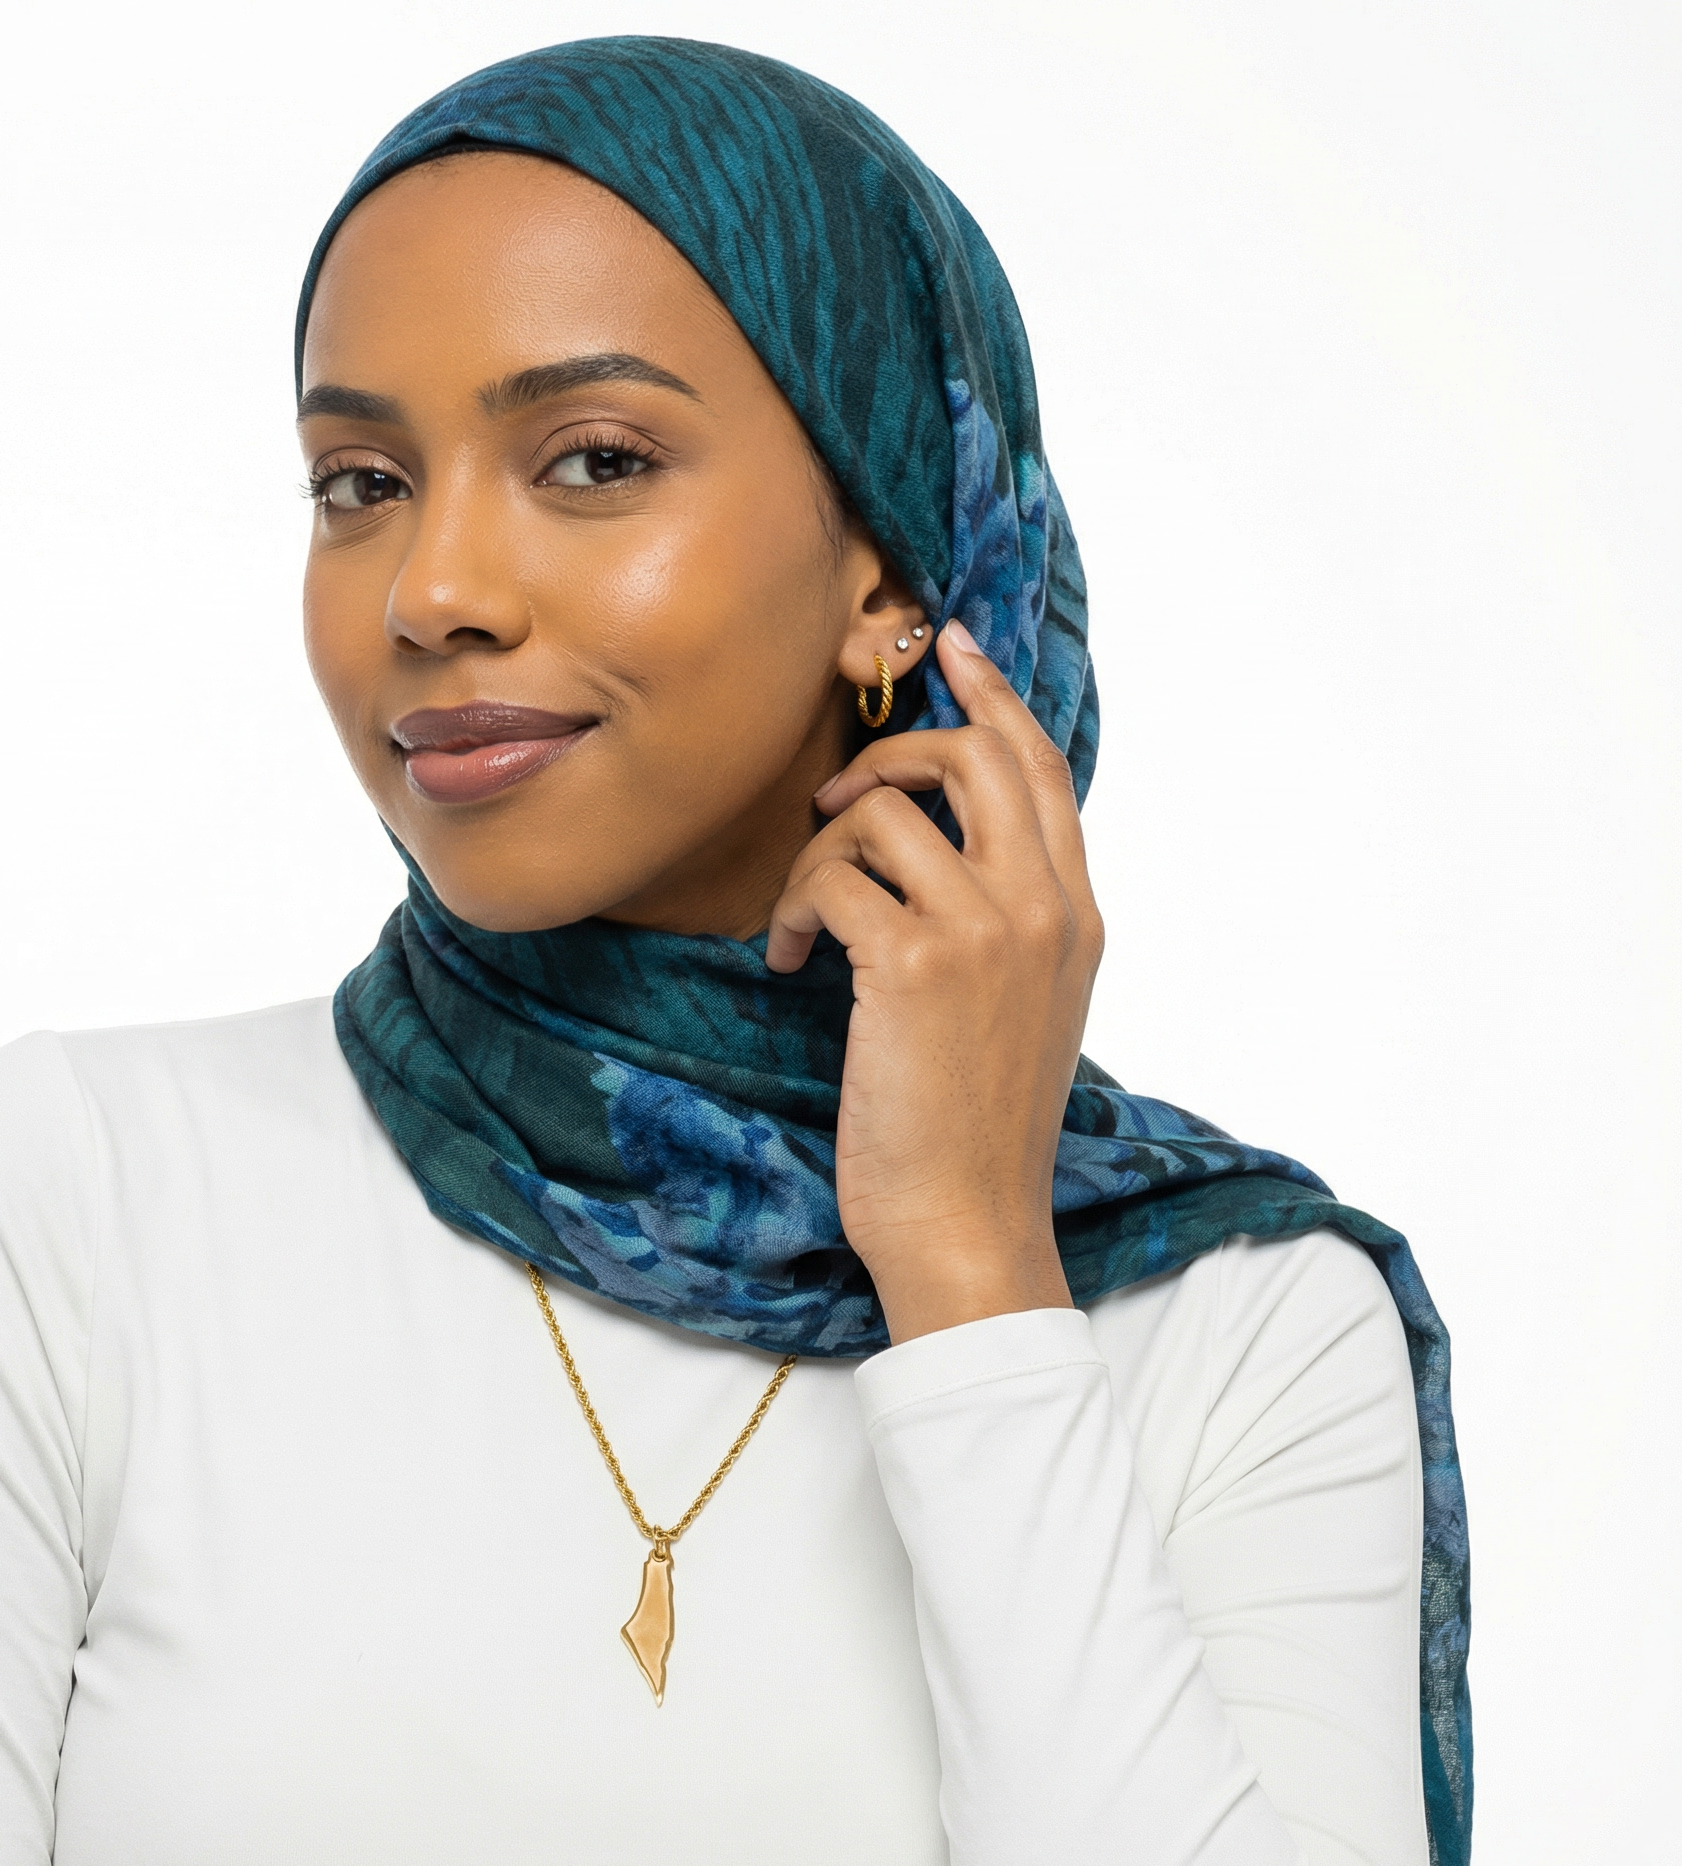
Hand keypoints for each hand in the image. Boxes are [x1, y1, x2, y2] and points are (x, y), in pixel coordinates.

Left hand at [765, 621, 1102, 1342]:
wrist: (968, 1220)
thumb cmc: (976, 1126)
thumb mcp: (1024, 1009)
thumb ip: (1008, 922)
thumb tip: (942, 854)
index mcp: (1076, 913)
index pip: (1042, 769)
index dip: (993, 697)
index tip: (952, 645)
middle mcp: (1044, 905)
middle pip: (975, 754)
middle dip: (891, 749)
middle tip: (836, 797)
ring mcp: (986, 928)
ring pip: (886, 811)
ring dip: (821, 857)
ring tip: (807, 924)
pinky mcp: (916, 961)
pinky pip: (835, 876)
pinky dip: (794, 910)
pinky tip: (790, 963)